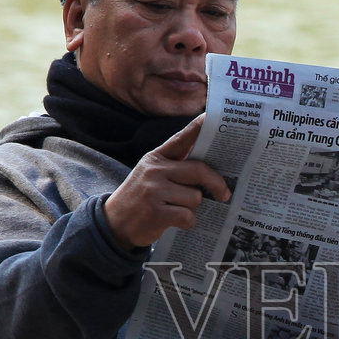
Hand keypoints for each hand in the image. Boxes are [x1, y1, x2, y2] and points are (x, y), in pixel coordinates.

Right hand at [103, 116, 229, 250]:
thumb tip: (210, 170)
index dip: (198, 127)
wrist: (114, 222)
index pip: (181, 138)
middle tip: (224, 194)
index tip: (212, 115)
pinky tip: (174, 222)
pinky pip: (187, 216)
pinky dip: (187, 222)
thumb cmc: (141, 197)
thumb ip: (175, 167)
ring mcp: (154, 190)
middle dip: (216, 184)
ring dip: (192, 208)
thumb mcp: (151, 174)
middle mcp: (155, 170)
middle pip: (199, 171)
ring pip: (195, 197)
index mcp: (156, 158)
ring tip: (177, 209)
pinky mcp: (155, 212)